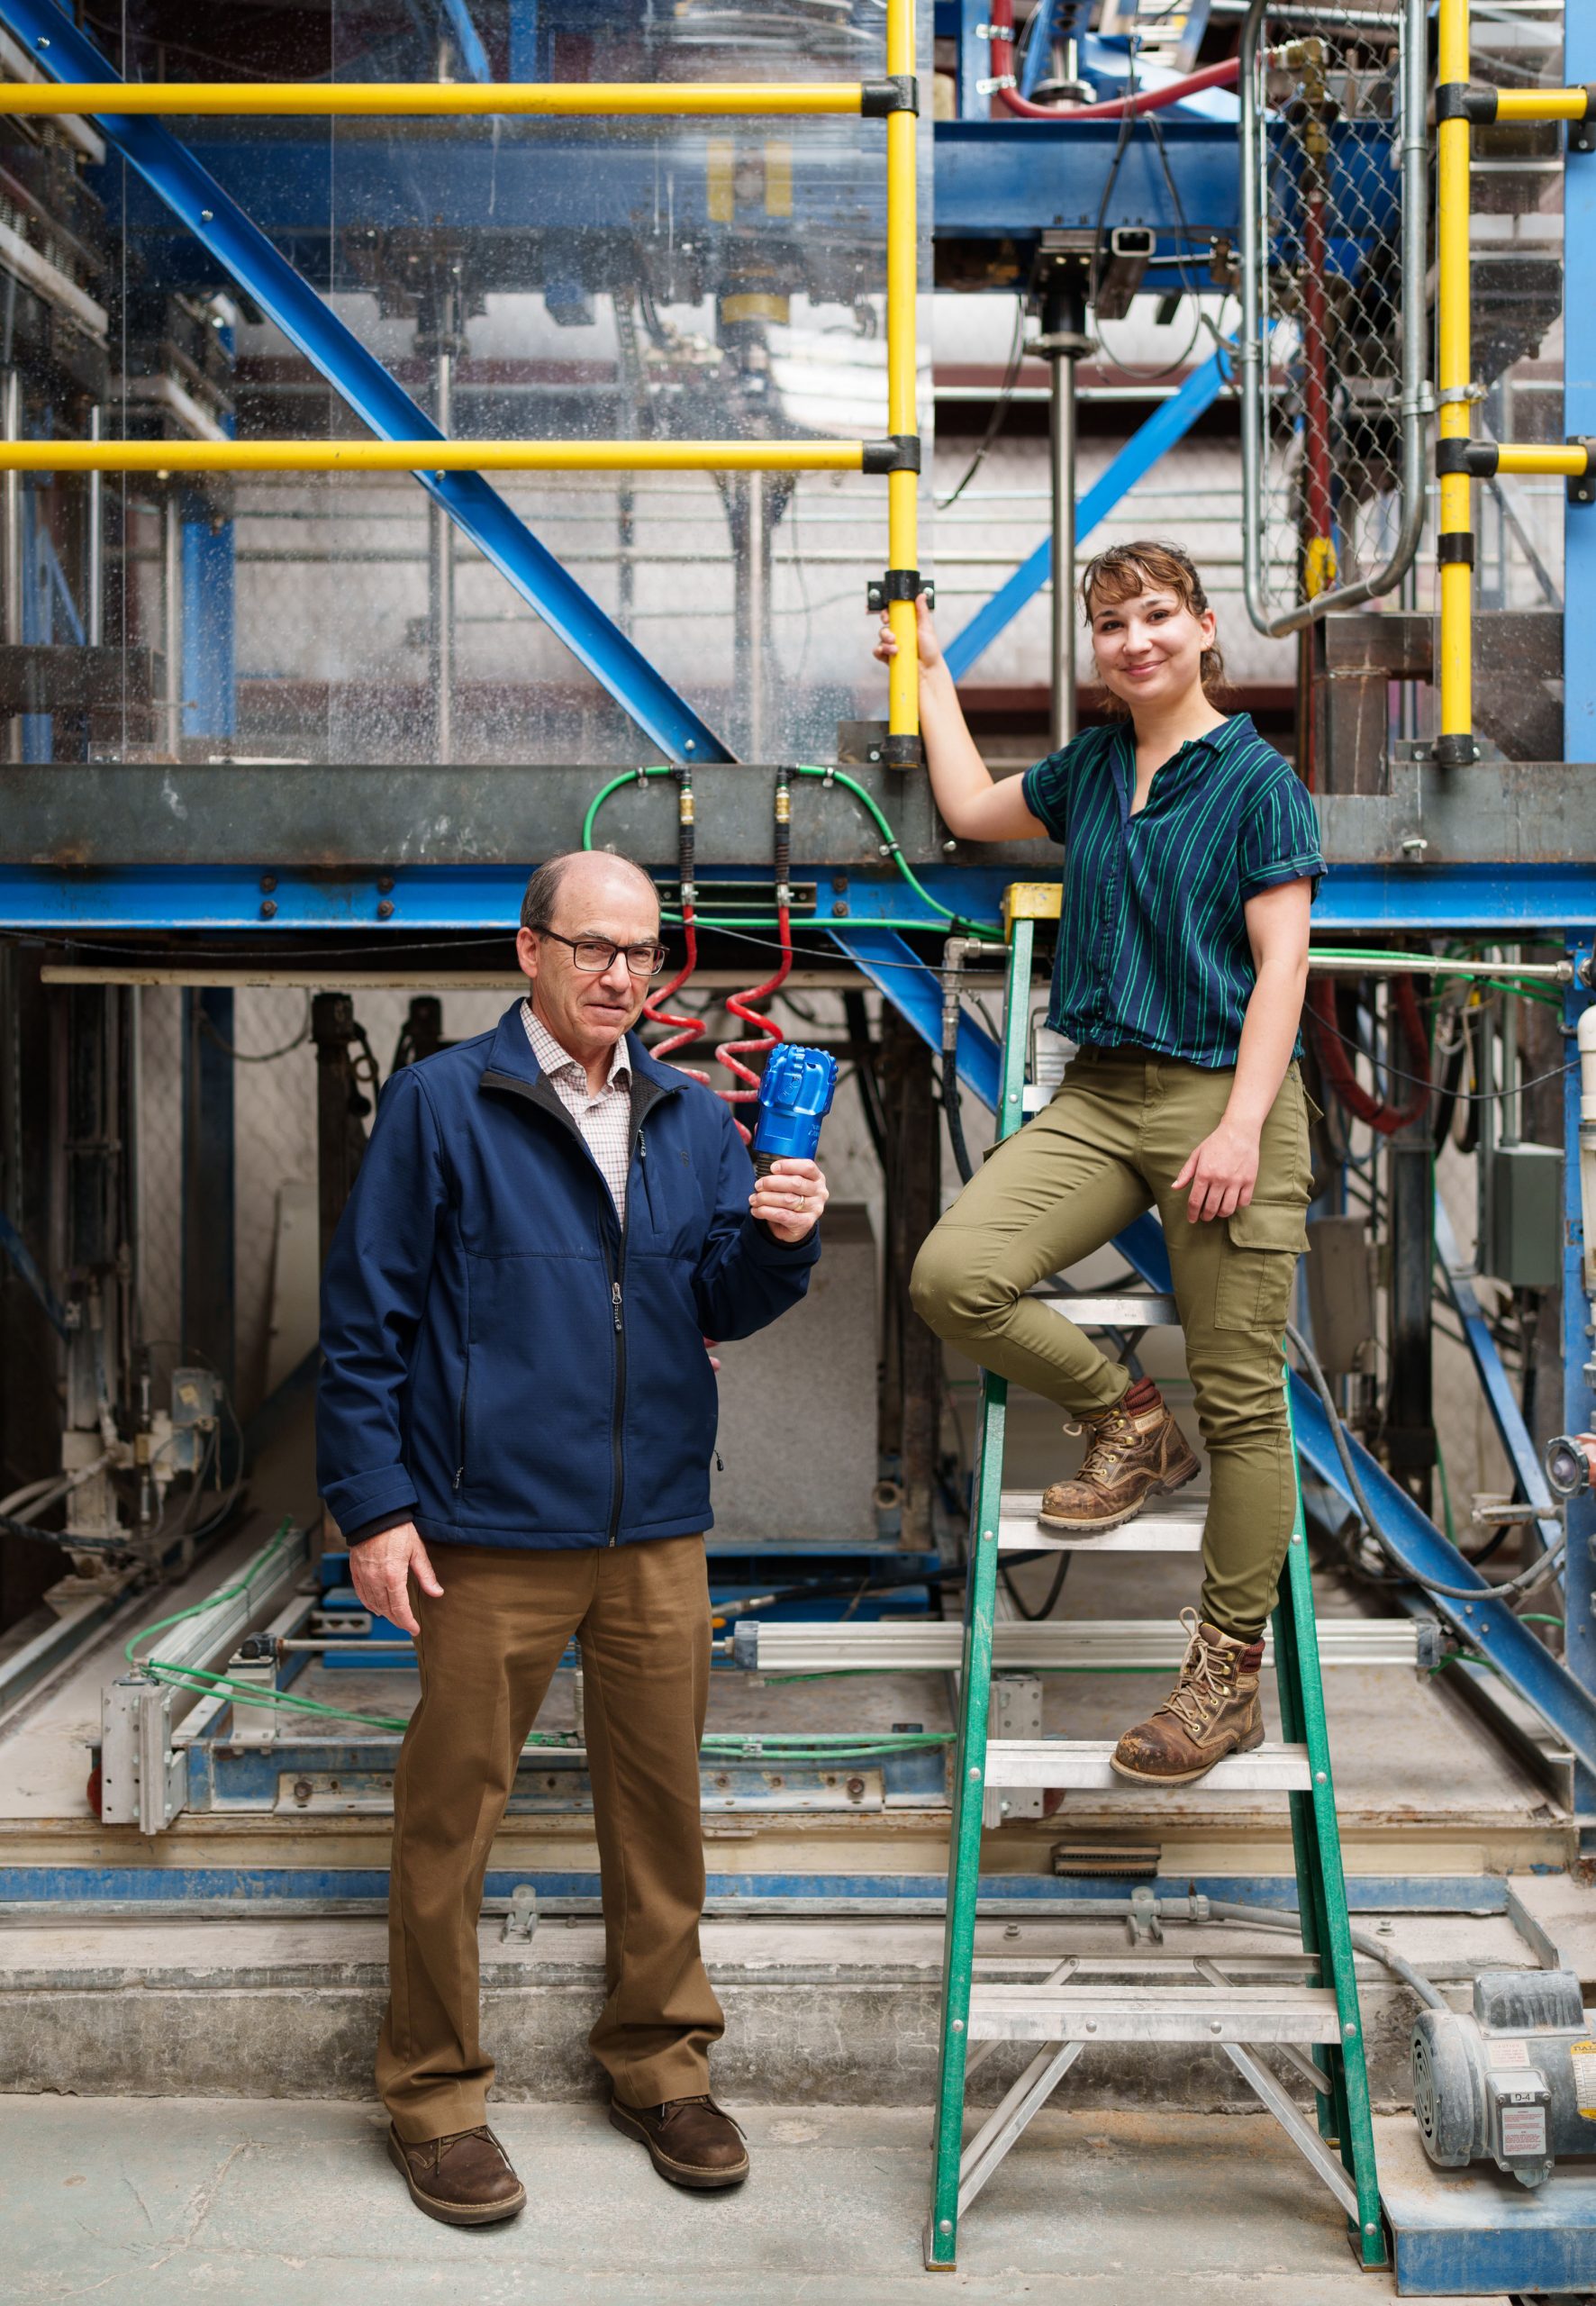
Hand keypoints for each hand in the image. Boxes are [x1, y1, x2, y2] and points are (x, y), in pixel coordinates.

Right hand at [347, 1520, 441, 1636]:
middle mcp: (375, 1579)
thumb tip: (437, 1592)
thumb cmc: (397, 1529)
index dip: (407, 1622)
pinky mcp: (356, 1571)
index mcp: (393, 1576)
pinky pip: (361, 1594)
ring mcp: (364, 1576)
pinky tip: (376, 1607)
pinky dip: (369, 1604)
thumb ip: (426, 1575)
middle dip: (397, 1621)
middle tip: (407, 1625)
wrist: (374, 1515)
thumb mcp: (417, 1551)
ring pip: (373, 1604)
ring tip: (395, 1617)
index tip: (414, 1629)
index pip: (399, 1608)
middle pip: (386, 1610)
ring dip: (384, 1614)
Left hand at [748, 1155, 828, 1242]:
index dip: (789, 1165)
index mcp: (817, 1178)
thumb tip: (763, 1171)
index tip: (772, 1168)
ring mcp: (814, 1209)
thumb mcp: (791, 1183)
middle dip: (772, 1182)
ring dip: (765, 1198)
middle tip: (758, 1185)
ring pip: (787, 1199)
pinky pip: (783, 1215)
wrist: (793, 1226)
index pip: (807, 1167)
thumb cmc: (790, 1198)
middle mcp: (819, 1192)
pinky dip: (766, 1212)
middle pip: (795, 1183)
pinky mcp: (806, 1223)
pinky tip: (757, 1211)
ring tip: (754, 1199)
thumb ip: (783, 1175)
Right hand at [873, 592, 942, 672]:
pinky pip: (878, 651)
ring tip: (895, 648)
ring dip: (885, 642)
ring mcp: (893, 646)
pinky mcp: (889, 657)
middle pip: (884, 627)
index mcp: (906, 625)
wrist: (928, 671)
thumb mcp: (927, 627)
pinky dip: (879, 651)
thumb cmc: (930, 650)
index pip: (892, 615)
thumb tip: (921, 595)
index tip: (886, 617)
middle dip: (885, 630)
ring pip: (881, 639)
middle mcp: (898, 634)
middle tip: (891, 635)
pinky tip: (887, 653)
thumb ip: (922, 611)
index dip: (886, 614)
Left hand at [1173, 1120, 1260, 1223]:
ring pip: (1227, 1209)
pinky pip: (1243, 1202)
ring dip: (1221, 1214)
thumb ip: (1186, 1173)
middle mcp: (1219, 1179)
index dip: (1192, 1214)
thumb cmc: (1216, 1142)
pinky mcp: (1249, 1181)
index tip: (1192, 1219)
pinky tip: (1233, 1201)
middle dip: (1206, 1216)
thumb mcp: (1196, 1155)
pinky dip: (1237, 1205)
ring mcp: (1236, 1181)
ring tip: (1218, 1211)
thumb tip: (1175, 1187)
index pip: (1195, 1201)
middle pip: (1211, 1208)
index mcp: (1204, 1173)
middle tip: (1205, 1216)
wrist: (1240, 1131)